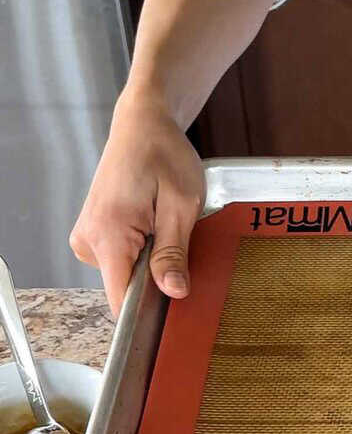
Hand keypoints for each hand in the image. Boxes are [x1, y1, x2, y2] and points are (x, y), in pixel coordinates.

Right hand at [69, 90, 204, 315]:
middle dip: (158, 274)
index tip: (173, 302)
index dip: (149, 308)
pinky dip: (143, 250)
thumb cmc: (164, 156)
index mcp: (108, 234)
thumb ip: (174, 252)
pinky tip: (153, 225)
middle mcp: (89, 239)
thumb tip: (174, 292)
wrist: (143, 125)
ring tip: (164, 225)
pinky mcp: (94, 234)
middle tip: (176, 238)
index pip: (120, 297)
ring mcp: (88, 237)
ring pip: (126, 273)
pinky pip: (122, 258)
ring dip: (152, 259)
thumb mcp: (181, 206)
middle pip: (127, 286)